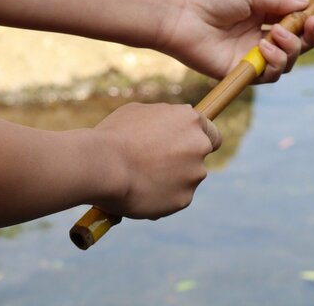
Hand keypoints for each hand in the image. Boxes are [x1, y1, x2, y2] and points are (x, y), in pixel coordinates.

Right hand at [92, 103, 220, 219]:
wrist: (102, 165)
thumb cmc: (114, 135)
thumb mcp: (139, 113)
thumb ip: (162, 119)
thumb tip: (169, 123)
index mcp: (191, 120)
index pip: (212, 134)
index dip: (199, 141)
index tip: (188, 148)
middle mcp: (199, 146)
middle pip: (199, 157)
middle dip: (183, 161)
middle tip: (157, 165)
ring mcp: (194, 174)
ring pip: (186, 179)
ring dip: (170, 180)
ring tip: (138, 178)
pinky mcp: (184, 199)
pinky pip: (174, 198)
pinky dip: (160, 198)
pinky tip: (138, 192)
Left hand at [156, 0, 313, 82]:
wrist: (180, 14)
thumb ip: (279, 1)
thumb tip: (307, 4)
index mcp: (264, 15)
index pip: (298, 21)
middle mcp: (261, 37)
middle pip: (300, 45)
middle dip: (311, 36)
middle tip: (310, 24)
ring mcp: (252, 56)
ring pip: (289, 62)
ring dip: (291, 48)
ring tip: (276, 34)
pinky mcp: (242, 73)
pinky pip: (271, 75)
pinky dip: (275, 62)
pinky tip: (264, 47)